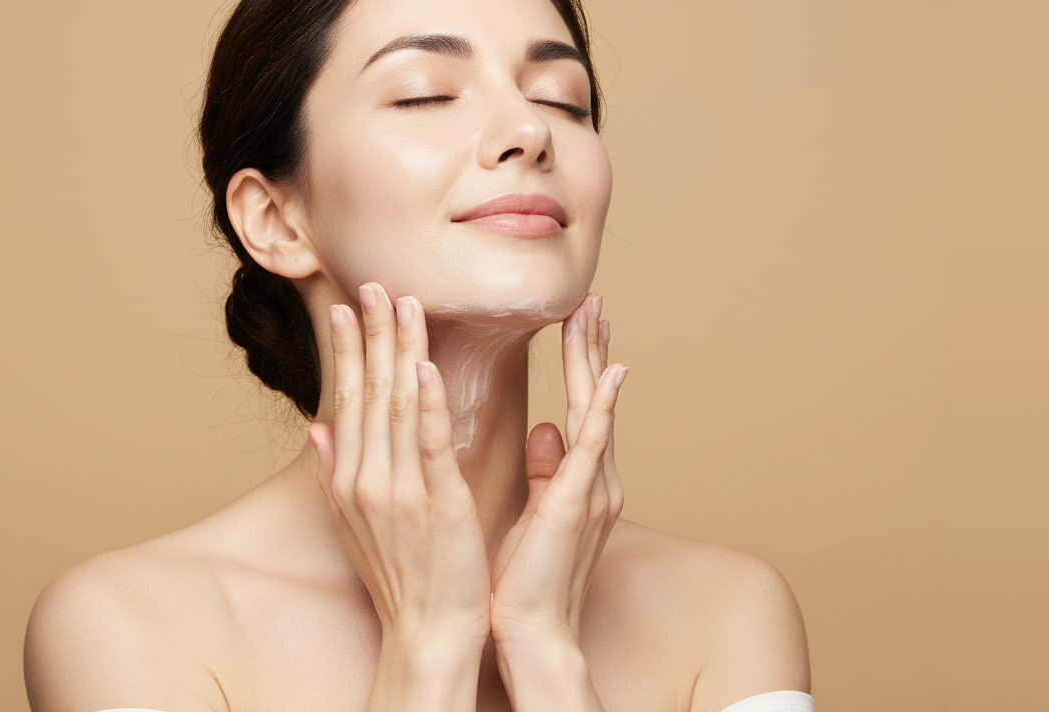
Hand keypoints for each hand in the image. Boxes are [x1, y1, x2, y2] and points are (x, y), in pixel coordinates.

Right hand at [309, 283, 491, 651]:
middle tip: (372, 284)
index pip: (347, 401)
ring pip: (396, 406)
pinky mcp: (437, 503)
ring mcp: (399, 490)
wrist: (427, 630)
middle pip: (367, 392)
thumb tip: (316, 429)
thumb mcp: (353, 524)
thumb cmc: (398, 577)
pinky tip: (425, 364)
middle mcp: (366, 479)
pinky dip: (426, 402)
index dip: (348, 351)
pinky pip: (428, 443)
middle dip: (370, 335)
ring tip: (401, 303)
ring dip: (399, 350)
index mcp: (349, 480)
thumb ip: (334, 473)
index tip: (346, 308)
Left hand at [489, 294, 626, 648]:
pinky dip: (604, 408)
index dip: (582, 362)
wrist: (533, 632)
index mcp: (582, 480)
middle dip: (591, 347)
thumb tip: (545, 425)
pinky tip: (613, 373)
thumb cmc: (526, 580)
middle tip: (591, 298)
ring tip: (591, 313)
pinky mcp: (577, 504)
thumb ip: (546, 468)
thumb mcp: (535, 513)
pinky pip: (592, 446)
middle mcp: (596, 479)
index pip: (583, 407)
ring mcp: (592, 490)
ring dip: (593, 359)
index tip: (578, 320)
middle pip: (595, 399)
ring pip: (595, 409)